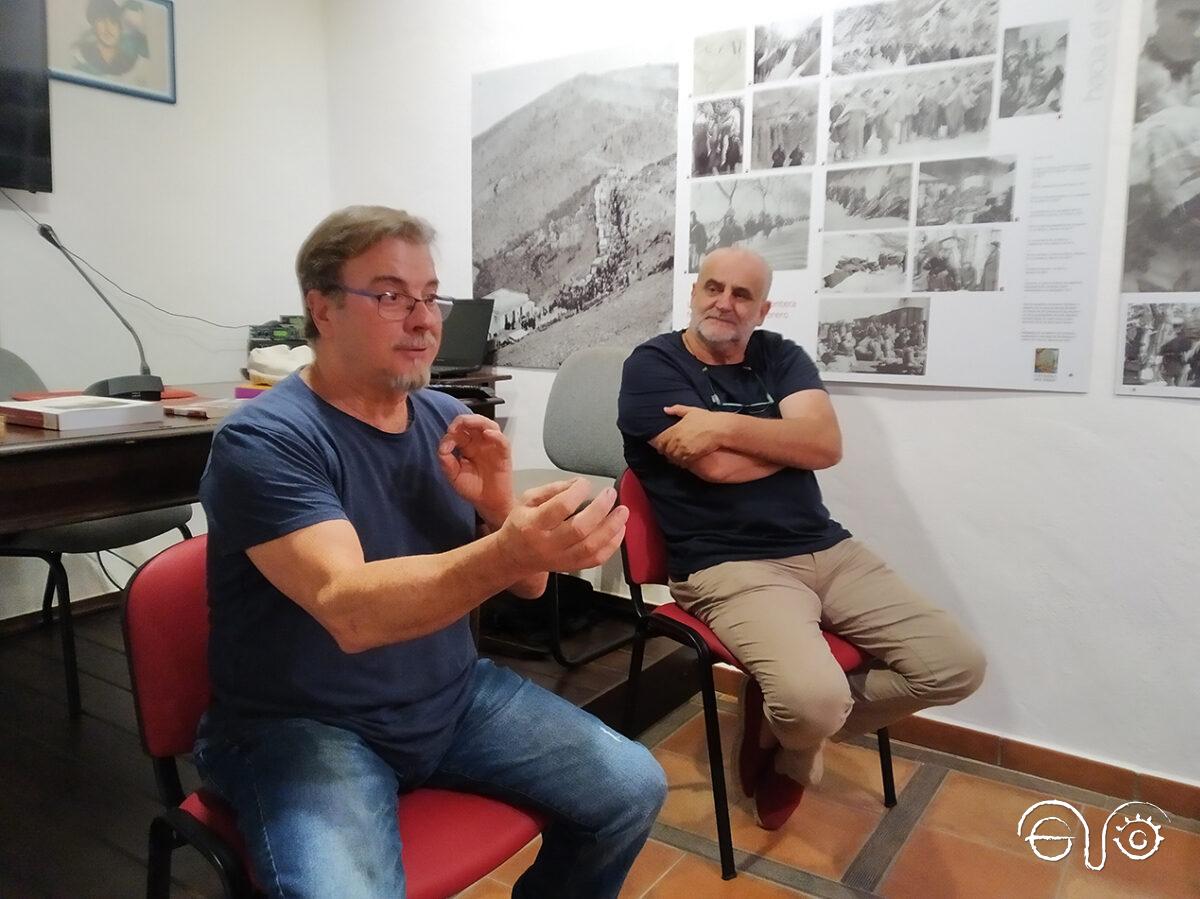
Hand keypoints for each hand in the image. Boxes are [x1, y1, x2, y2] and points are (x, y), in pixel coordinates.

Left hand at [437, 414, 512, 526]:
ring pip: (489, 425)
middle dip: (463, 421)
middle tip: (453, 428)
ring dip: (478, 421)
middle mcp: (480, 443)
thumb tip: (444, 447)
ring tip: (468, 424)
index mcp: (467, 446)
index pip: (459, 431)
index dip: (450, 435)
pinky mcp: (504, 455)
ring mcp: (493, 447)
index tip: (445, 448)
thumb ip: (446, 462)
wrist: (488, 504)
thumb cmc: (473, 489)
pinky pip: (503, 441)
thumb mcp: (454, 476)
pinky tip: (488, 434)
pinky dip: (496, 436)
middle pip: (474, 423)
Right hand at [498, 478, 627, 575]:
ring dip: (612, 528)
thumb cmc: (522, 524)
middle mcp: (548, 544)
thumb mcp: (528, 500)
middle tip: (610, 494)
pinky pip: (596, 559)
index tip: (585, 483)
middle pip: (580, 529)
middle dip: (601, 509)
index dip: (578, 492)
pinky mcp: (571, 567)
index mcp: (534, 523)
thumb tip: (578, 483)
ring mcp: (561, 558)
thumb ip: (553, 489)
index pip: (561, 507)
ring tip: (623, 512)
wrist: (514, 556)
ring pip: (591, 547)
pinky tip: (619, 530)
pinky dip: (612, 545)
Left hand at [655, 405, 725, 465]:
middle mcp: (676, 441)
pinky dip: (681, 461)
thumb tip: (666, 409)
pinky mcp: (691, 457)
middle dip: (665, 450)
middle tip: (668, 449)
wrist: (719, 430)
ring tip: (677, 453)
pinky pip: (681, 462)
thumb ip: (677, 410)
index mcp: (674, 430)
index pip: (659, 441)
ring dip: (673, 456)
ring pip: (672, 457)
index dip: (659, 443)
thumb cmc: (707, 420)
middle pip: (664, 450)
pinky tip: (684, 457)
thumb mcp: (691, 411)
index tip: (661, 443)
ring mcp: (683, 450)